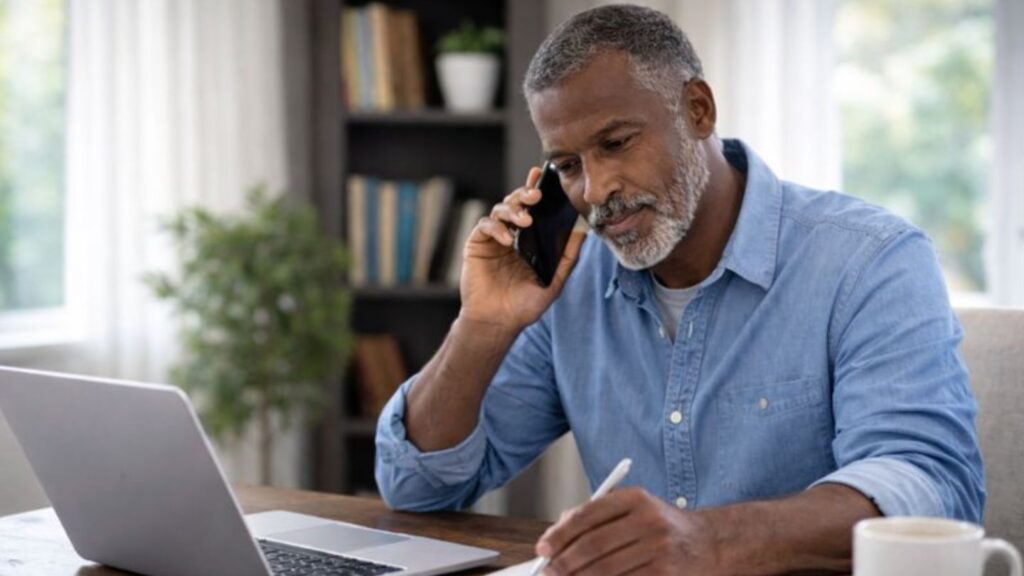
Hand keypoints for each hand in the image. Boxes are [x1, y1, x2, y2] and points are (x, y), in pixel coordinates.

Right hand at [459, 167, 585, 331]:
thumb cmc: (524, 306)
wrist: (497, 323)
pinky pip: (486, 225)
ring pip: (500, 209)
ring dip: (513, 210)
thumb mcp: (553, 282)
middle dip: (526, 193)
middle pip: (516, 202)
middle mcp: (511, 234)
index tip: (543, 173)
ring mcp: (493, 239)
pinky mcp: (477, 244)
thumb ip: (567, 258)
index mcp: (529, 239)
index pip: (534, 208)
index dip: (536, 188)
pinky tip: (508, 239)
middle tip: (537, 196)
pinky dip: (497, 227)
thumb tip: (584, 233)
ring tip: (526, 221)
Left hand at [536, 488, 723, 575]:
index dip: (560, 534)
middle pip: (594, 545)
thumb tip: (556, 532)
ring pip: (606, 570)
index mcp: (636, 498)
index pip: (588, 515)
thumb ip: (597, 515)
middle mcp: (649, 520)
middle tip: (547, 571)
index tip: (543, 548)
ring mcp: (659, 549)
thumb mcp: (633, 509)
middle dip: (565, 562)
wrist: (710, 543)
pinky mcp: (666, 574)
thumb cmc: (660, 526)